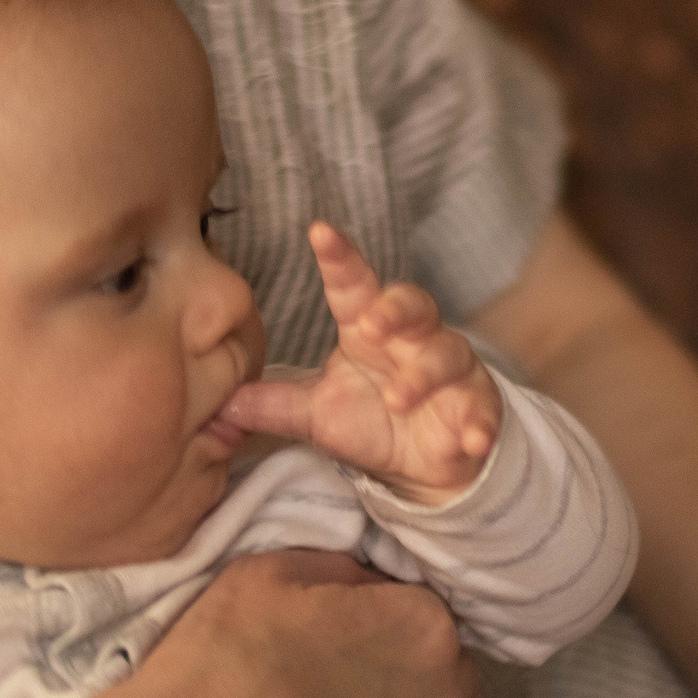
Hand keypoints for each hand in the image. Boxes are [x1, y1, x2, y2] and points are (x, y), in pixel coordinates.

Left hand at [221, 222, 501, 501]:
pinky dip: (478, 425)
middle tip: (371, 324)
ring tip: (397, 399)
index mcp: (367, 328)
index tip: (319, 231)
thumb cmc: (371, 422)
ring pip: (446, 355)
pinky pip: (482, 411)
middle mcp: (412, 339)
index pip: (354, 284)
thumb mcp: (315, 415)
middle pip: (413, 304)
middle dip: (395, 309)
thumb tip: (216, 405)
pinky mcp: (477, 407)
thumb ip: (271, 406)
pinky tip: (471, 440)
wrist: (423, 465)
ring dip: (422, 375)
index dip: (340, 258)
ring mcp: (450, 371)